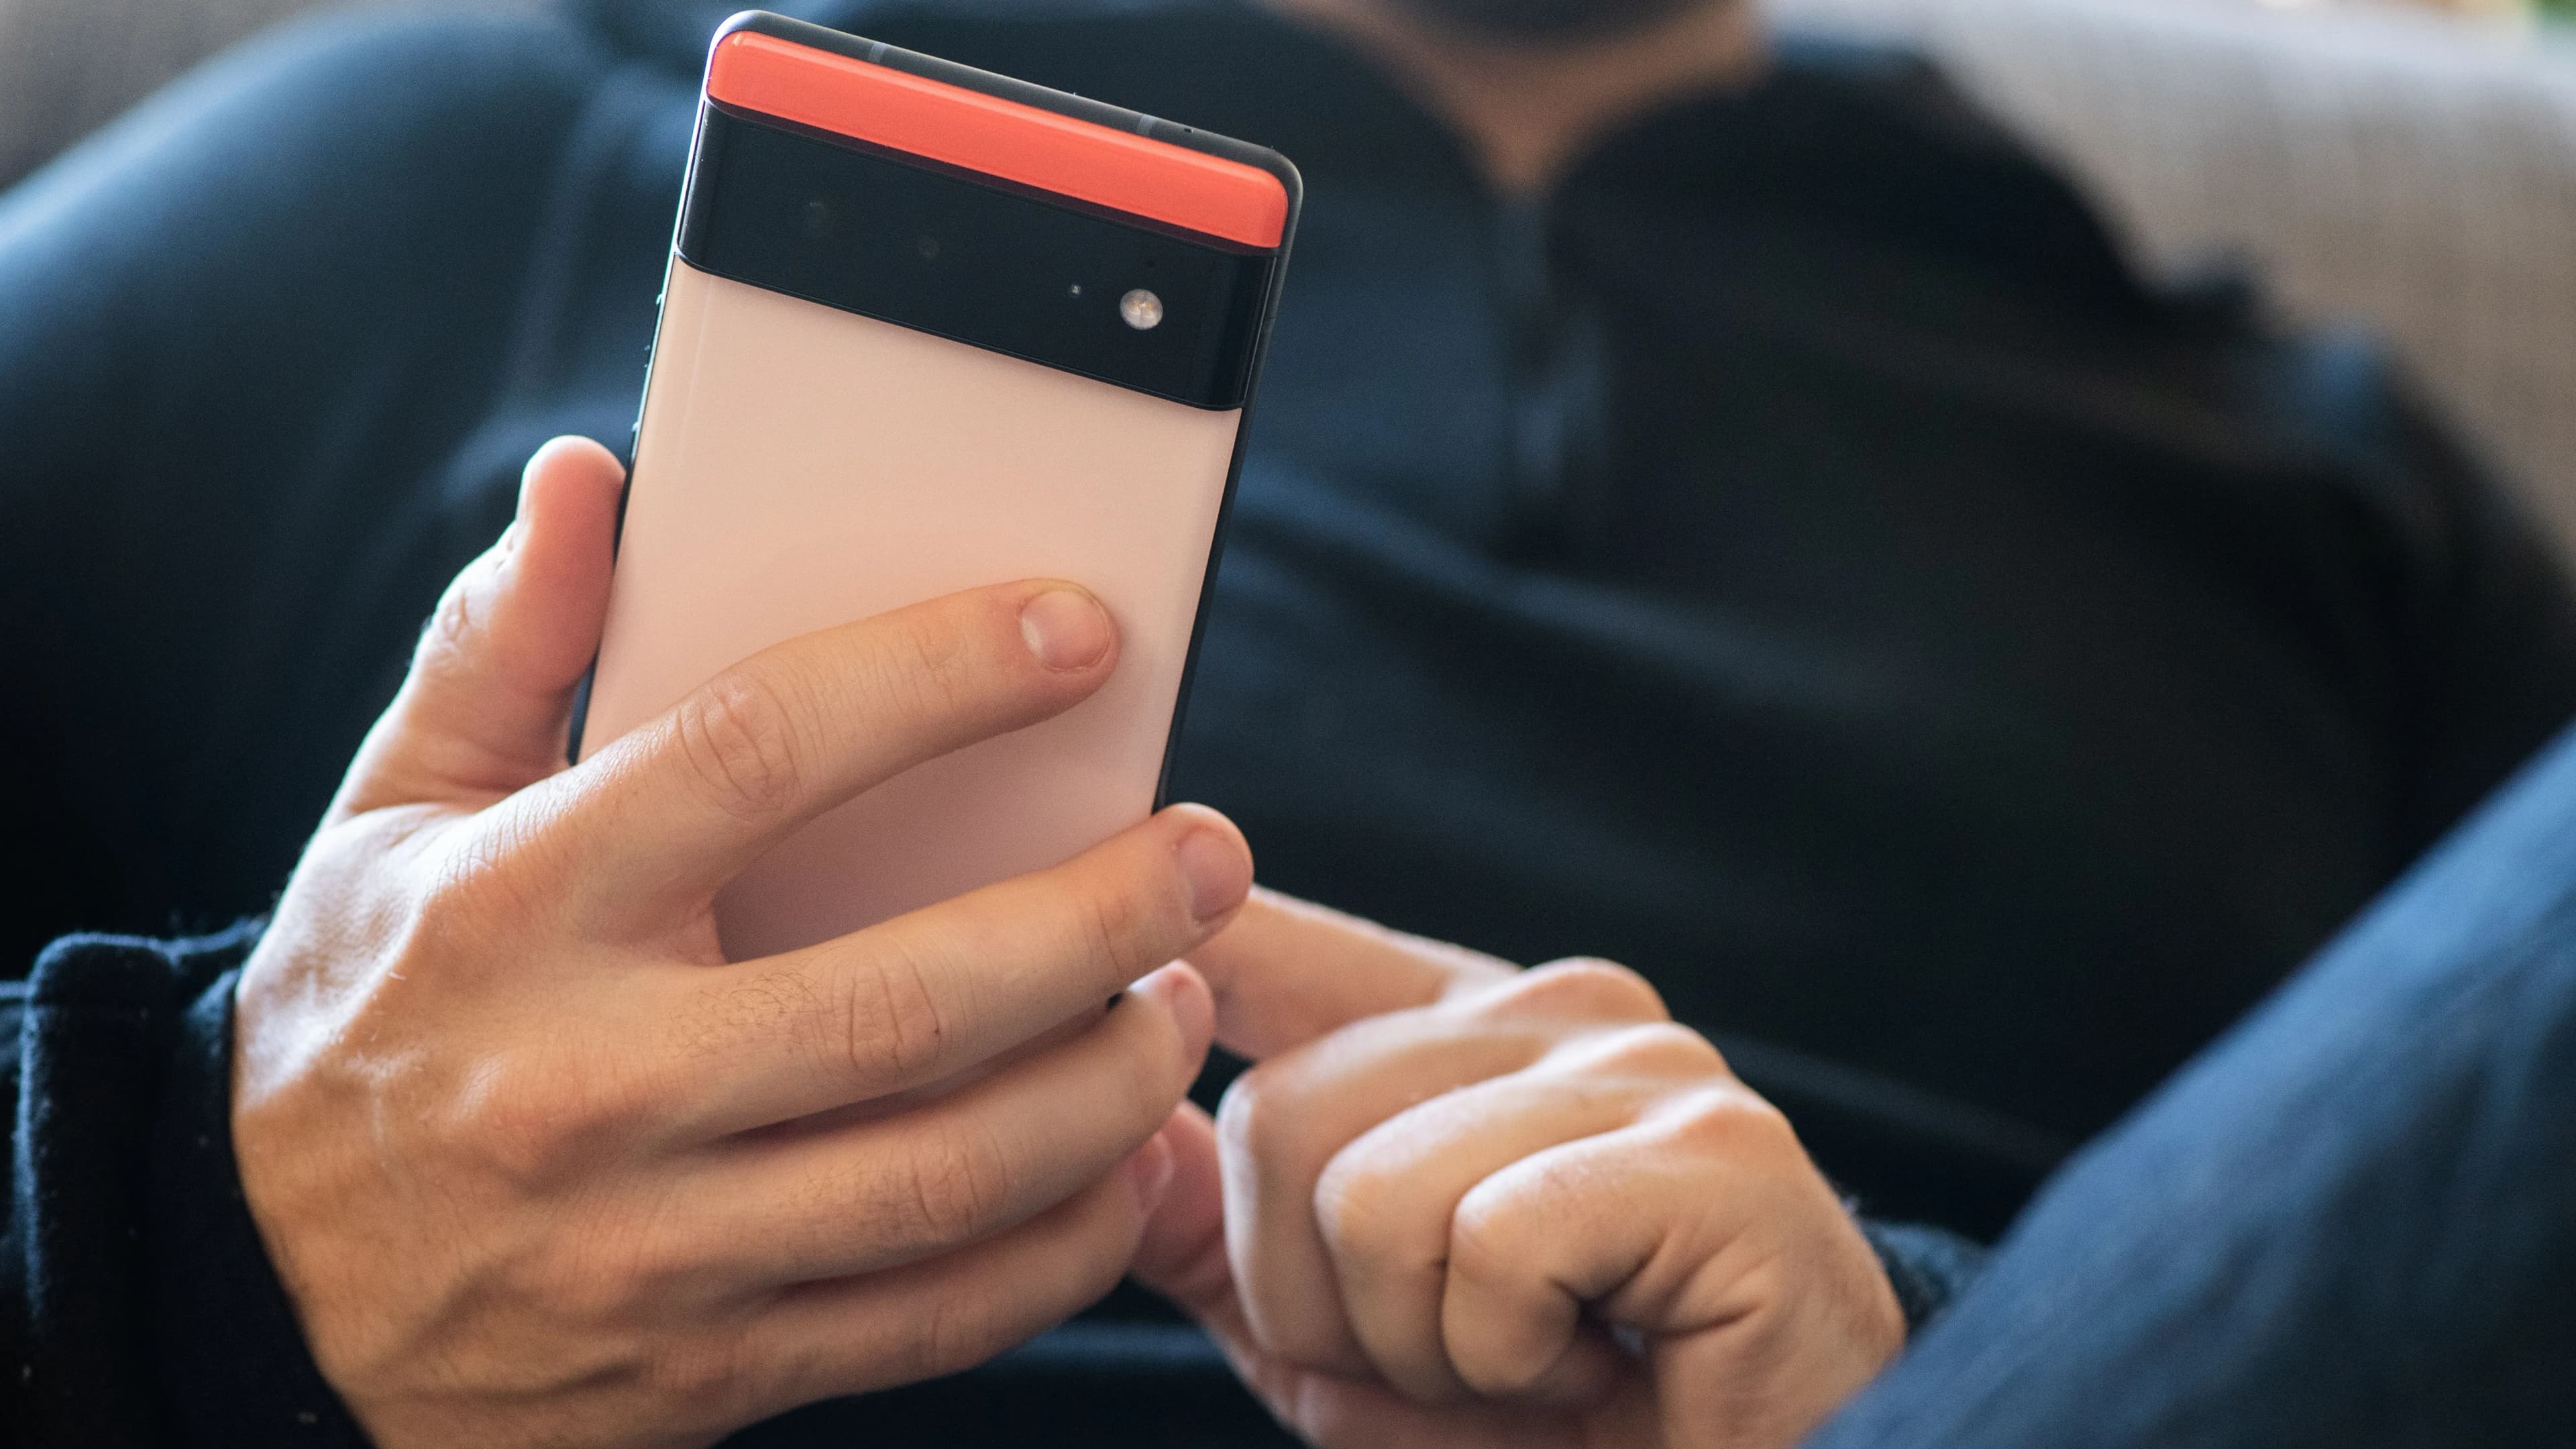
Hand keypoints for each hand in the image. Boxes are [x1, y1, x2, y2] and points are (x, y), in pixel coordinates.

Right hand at [232, 437, 1253, 1448]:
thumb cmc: (360, 1019)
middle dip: (1097, 920)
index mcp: (514, 909)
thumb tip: (594, 479)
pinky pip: (934, 1318)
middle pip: (904, 1000)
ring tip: (1183, 1000)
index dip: (938, 677)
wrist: (260, 1301)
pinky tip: (1130, 1161)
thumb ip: (501, 646)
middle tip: (1210, 855)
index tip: (1080, 632)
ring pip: (946, 1176)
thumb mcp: (390, 818)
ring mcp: (651, 1248)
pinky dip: (1067, 1243)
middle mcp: (586, 1084)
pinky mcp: (706, 1369)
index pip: (755, 754)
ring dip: (1111, 1087)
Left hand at [1134, 891, 1901, 1448]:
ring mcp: (1644, 1066)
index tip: (1128, 977)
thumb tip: (1123, 1149)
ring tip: (1542, 1366)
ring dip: (1420, 1354)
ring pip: (1365, 1194)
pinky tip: (1607, 1375)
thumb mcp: (1355, 1355)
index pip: (1267, 939)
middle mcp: (1556, 1007)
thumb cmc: (1572, 1434)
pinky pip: (1487, 1248)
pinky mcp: (1709, 1154)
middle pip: (1272, 1116)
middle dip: (1313, 1309)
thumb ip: (1230, 1255)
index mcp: (1468, 1026)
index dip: (1167, 962)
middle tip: (1458, 1361)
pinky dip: (1509, 1364)